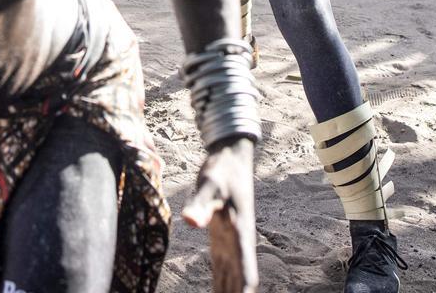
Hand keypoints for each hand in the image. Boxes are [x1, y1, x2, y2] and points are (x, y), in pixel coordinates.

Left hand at [182, 137, 256, 292]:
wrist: (229, 156)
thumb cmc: (221, 169)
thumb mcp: (210, 184)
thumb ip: (200, 204)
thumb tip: (190, 222)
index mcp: (240, 235)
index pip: (245, 274)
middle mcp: (239, 246)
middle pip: (238, 285)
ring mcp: (230, 246)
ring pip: (230, 283)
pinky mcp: (221, 243)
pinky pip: (221, 274)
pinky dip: (219, 290)